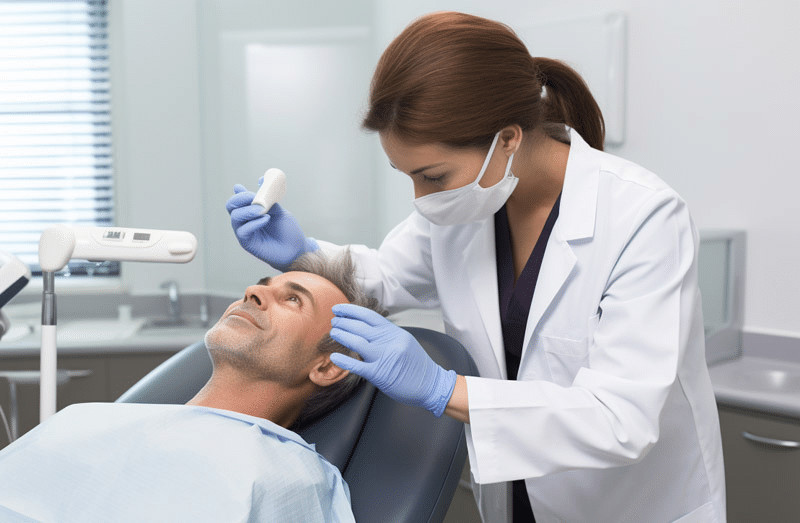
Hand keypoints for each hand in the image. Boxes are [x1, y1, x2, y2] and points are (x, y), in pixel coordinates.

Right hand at [226, 183, 317, 271]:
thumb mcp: (279, 211)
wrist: (296, 249)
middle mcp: (245, 221)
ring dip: (248, 210)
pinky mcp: (247, 243)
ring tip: (263, 211)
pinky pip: (243, 231)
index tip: (251, 190)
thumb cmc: (288, 231)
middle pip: (231, 207)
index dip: (240, 193)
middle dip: (240, 199)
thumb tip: (261, 179)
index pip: (238, 200)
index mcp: (251, 212)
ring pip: (235, 217)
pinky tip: (265, 219)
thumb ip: (269, 199)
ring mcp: (245, 232)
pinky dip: (253, 223)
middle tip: (254, 198)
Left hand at [329, 304, 456, 416]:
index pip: (369, 316)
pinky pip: (358, 366)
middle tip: (334, 321)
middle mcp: (389, 342)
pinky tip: (333, 357)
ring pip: (357, 342)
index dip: (351, 311)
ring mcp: (384, 357)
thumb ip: (387, 334)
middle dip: (344, 322)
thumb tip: (366, 328)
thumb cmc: (417, 365)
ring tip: (333, 333)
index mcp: (394, 332)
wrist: (430, 384)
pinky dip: (344, 361)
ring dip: (342, 335)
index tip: (339, 309)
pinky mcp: (380, 374)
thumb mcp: (404, 341)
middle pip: (360, 327)